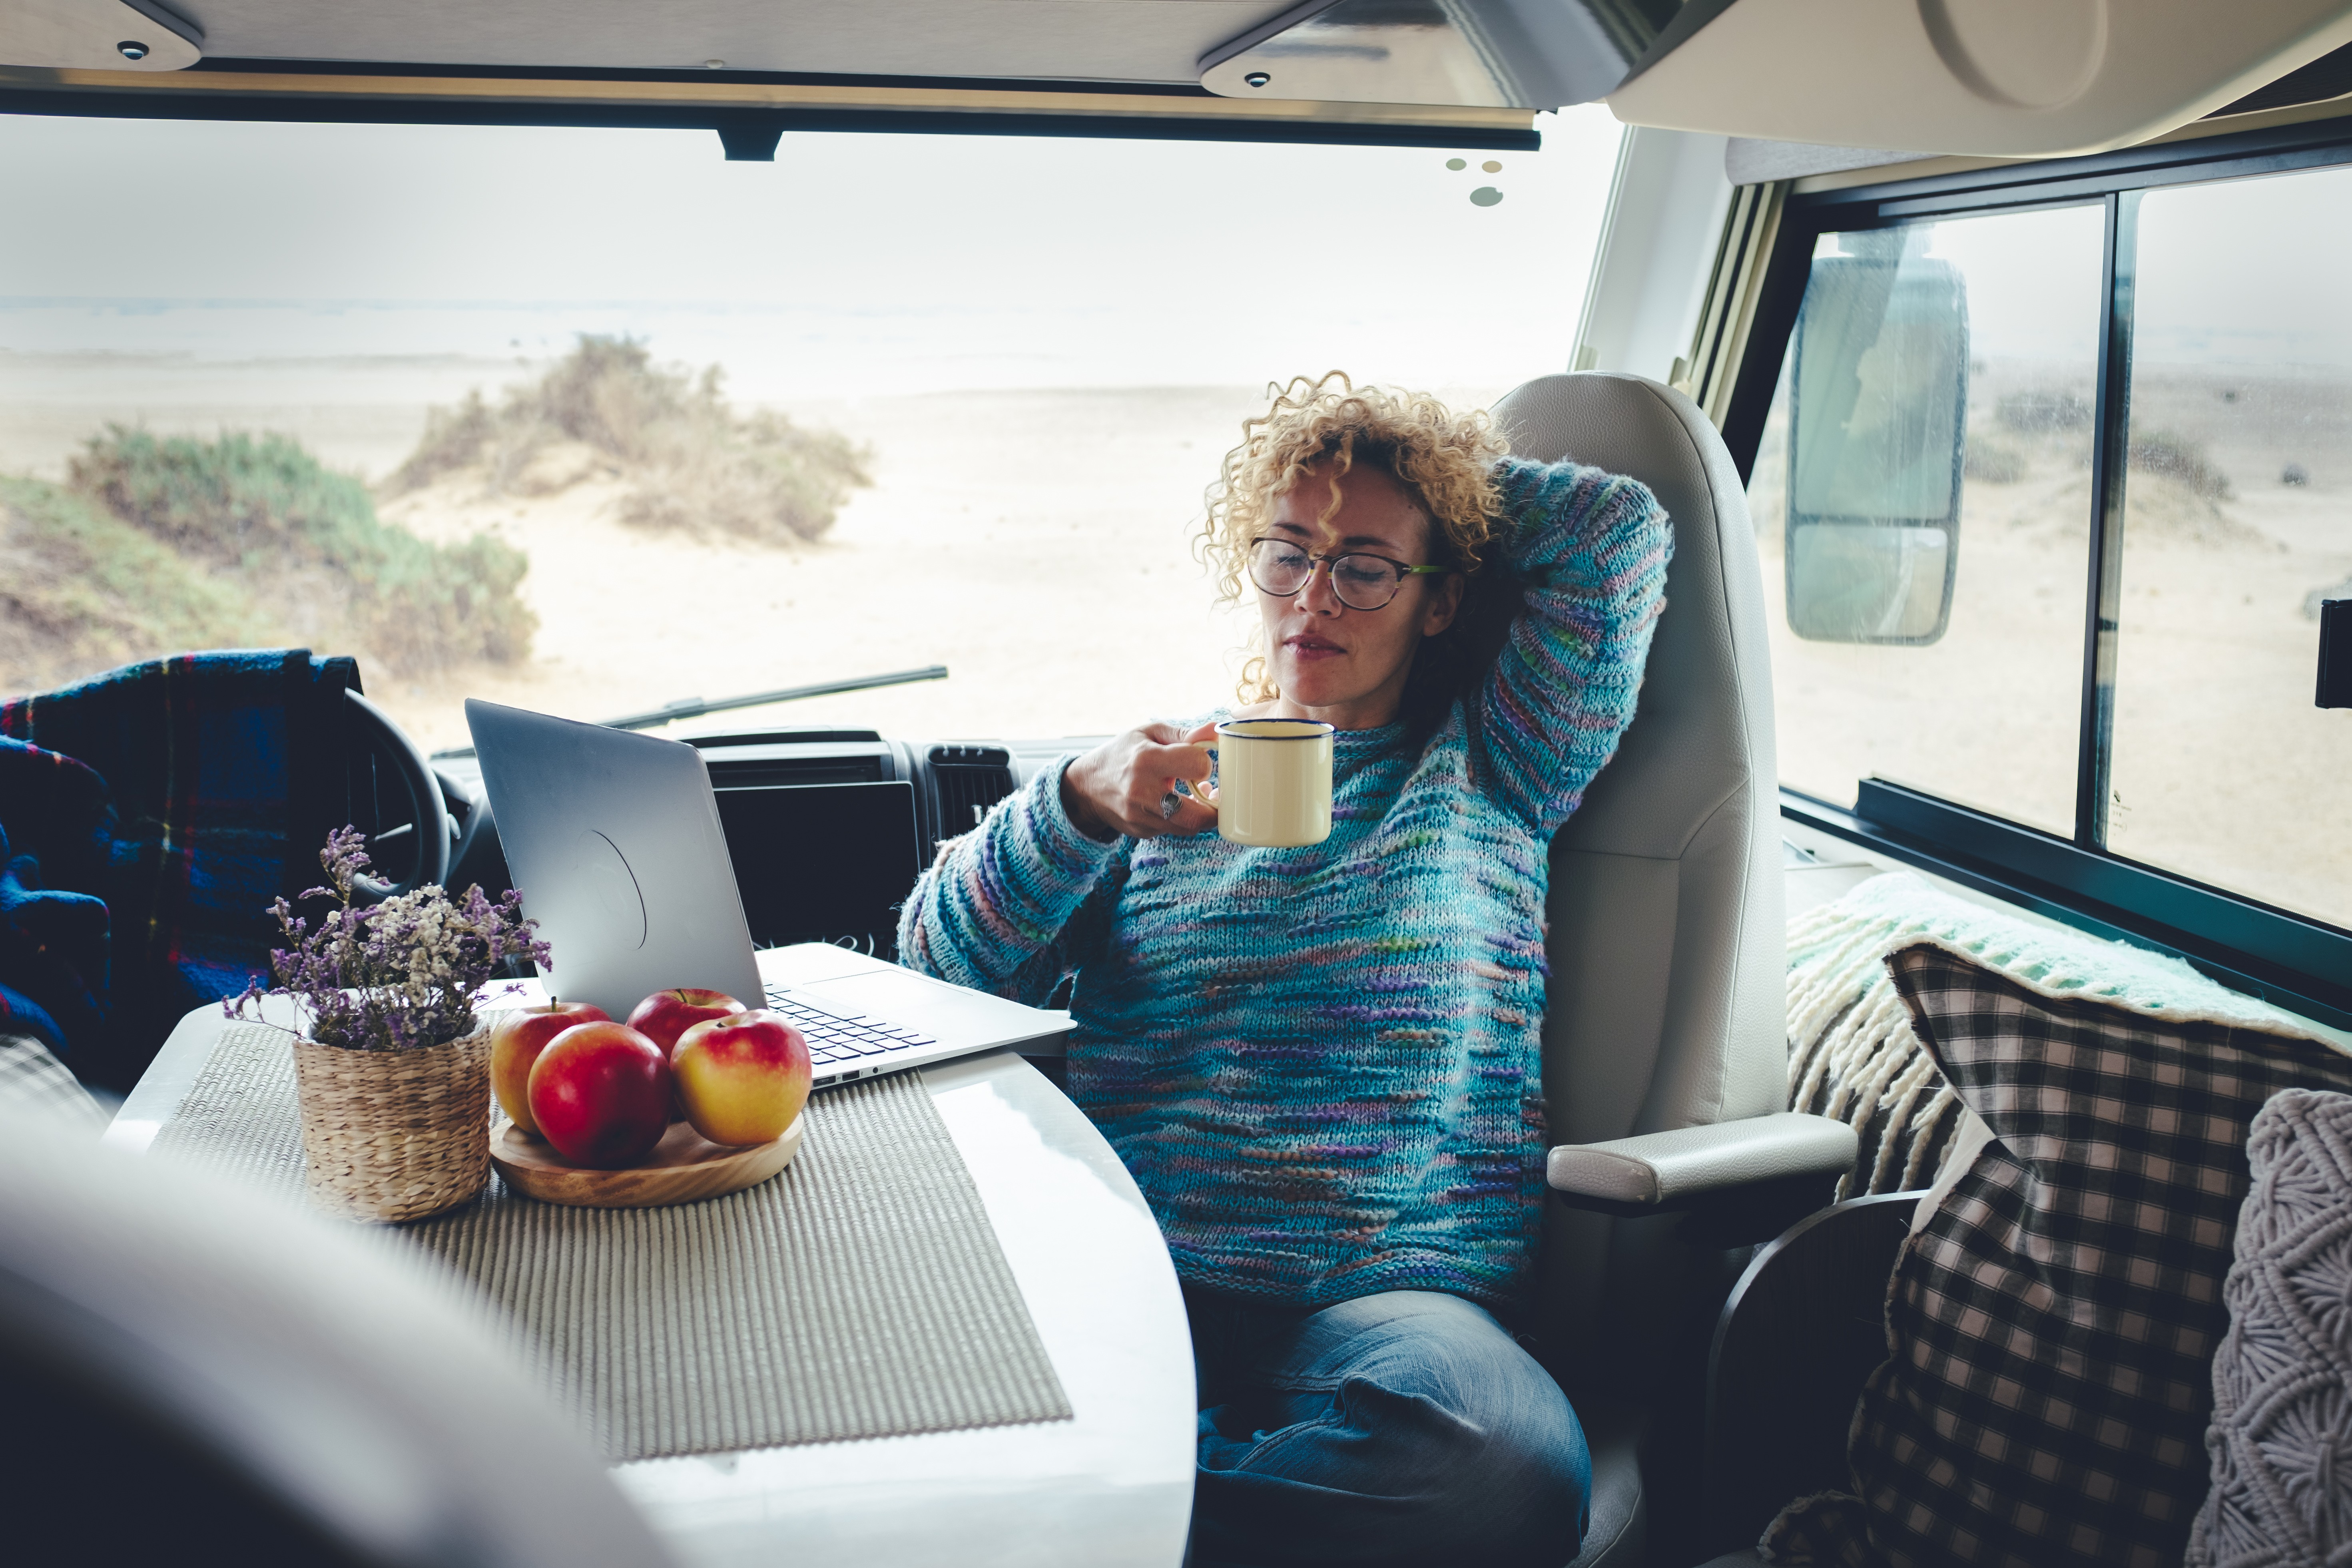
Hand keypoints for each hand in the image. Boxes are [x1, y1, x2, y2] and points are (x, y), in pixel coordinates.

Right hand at [1060, 721, 1218, 840]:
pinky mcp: (1139, 831)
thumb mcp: (1149, 734)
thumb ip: (1184, 734)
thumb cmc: (1122, 753)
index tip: (1201, 761)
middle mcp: (1141, 791)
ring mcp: (1139, 815)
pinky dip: (1180, 819)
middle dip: (1214, 806)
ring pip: (1187, 827)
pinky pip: (1172, 830)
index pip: (1196, 765)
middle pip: (1196, 814)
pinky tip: (1177, 803)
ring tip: (1199, 797)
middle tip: (1216, 793)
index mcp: (1147, 759)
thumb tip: (1216, 730)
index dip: (1205, 763)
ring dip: (1200, 814)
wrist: (1086, 785)